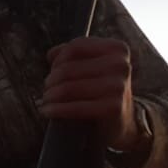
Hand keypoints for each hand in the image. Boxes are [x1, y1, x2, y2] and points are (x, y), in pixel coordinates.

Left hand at [40, 36, 143, 151]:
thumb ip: (72, 55)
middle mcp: (120, 65)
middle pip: (67, 69)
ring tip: (46, 101)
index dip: (57, 60)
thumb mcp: (91, 66)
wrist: (121, 121)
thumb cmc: (100, 90)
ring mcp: (118, 86)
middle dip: (50, 81)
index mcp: (117, 49)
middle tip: (46, 91)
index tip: (52, 71)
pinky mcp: (113, 108)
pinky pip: (74, 107)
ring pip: (67, 88)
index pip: (75, 47)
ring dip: (50, 96)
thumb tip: (51, 54)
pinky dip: (56, 110)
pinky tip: (47, 111)